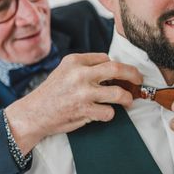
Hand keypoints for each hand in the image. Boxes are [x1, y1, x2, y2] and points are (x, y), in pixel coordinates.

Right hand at [5, 53, 142, 153]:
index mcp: (75, 61)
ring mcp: (83, 93)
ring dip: (127, 99)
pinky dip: (109, 114)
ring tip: (128, 101)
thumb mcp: (64, 71)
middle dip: (134, 75)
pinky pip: (109, 112)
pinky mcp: (85, 110)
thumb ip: (84, 68)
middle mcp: (80, 74)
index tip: (122, 74)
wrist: (34, 113)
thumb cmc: (51, 93)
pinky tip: (103, 113)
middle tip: (139, 80)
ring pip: (118, 93)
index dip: (116, 67)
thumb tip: (111, 70)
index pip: (106, 58)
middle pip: (118, 69)